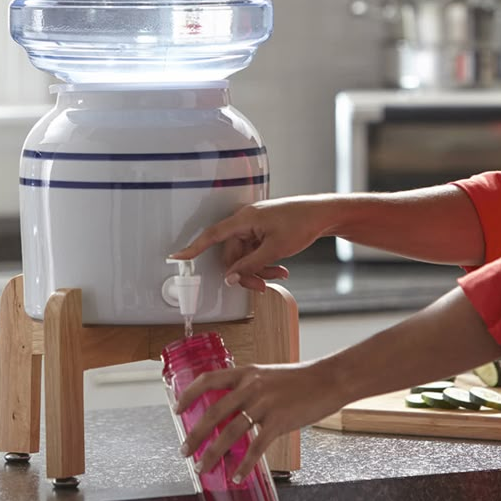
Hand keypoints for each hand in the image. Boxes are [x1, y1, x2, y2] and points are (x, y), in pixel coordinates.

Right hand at [171, 197, 331, 290]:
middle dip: (245, 272)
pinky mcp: (264, 230)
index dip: (194, 247)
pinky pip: (256, 250)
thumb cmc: (301, 224)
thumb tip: (230, 277)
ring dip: (259, 269)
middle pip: (232, 253)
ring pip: (245, 255)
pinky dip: (265, 262)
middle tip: (261, 286)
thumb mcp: (275, 249)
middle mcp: (246, 220)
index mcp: (244, 219)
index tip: (177, 256)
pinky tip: (280, 269)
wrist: (323, 214)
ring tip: (278, 275)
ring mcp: (255, 225)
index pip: (213, 235)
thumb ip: (250, 265)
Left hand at [174, 360, 343, 482]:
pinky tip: (237, 476)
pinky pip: (256, 447)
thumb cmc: (300, 379)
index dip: (189, 394)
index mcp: (246, 373)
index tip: (177, 408)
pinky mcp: (279, 421)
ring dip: (213, 453)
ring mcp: (265, 404)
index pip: (208, 379)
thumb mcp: (268, 376)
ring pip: (230, 432)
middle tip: (184, 450)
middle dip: (195, 434)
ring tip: (204, 467)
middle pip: (213, 411)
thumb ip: (249, 388)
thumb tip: (232, 407)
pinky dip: (244, 465)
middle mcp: (251, 387)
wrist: (328, 379)